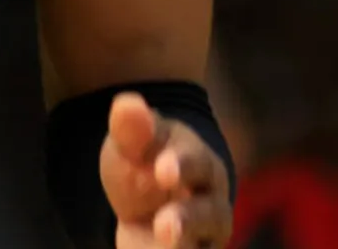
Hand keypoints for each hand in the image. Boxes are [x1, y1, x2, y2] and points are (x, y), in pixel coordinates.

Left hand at [100, 92, 232, 248]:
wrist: (150, 200)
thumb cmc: (144, 163)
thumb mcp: (131, 142)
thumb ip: (130, 128)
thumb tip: (127, 104)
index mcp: (200, 164)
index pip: (197, 163)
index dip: (183, 165)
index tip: (162, 170)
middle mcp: (210, 206)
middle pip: (210, 215)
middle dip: (189, 219)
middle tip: (165, 226)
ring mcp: (202, 239)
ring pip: (204, 246)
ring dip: (184, 247)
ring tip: (161, 241)